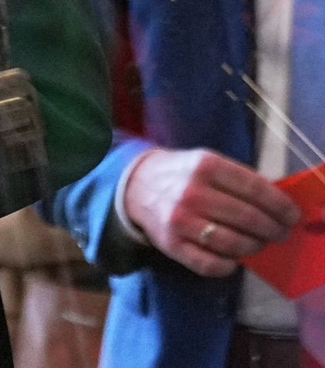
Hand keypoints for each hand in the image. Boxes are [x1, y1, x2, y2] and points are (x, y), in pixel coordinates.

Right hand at [123, 148, 299, 276]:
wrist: (135, 185)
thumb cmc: (180, 174)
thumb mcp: (205, 162)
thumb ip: (238, 178)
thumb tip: (277, 203)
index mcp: (204, 165)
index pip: (254, 188)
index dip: (279, 205)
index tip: (292, 215)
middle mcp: (192, 191)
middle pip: (248, 218)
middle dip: (273, 229)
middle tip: (280, 233)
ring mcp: (181, 220)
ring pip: (234, 243)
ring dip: (255, 247)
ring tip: (259, 244)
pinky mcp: (172, 244)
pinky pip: (212, 265)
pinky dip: (230, 265)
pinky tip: (234, 257)